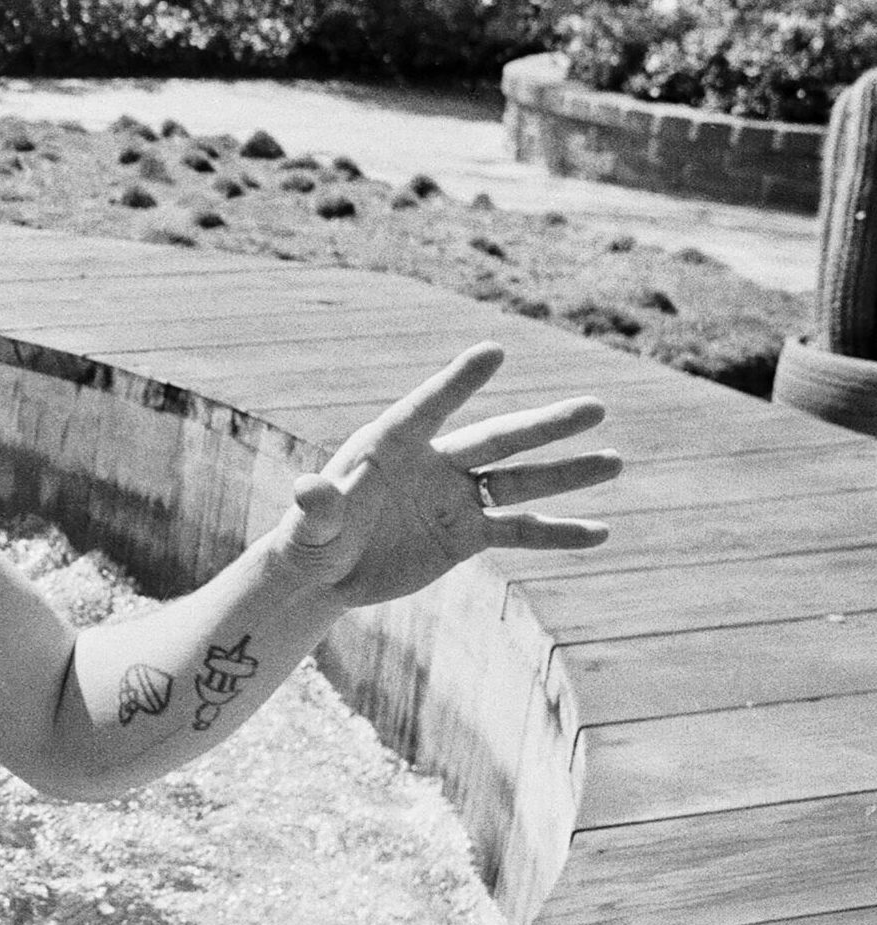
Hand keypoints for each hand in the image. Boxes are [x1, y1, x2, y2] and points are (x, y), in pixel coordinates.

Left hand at [277, 343, 619, 606]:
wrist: (327, 574)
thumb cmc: (310, 539)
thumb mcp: (311, 527)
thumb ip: (318, 508)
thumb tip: (309, 488)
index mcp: (391, 447)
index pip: (429, 407)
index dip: (458, 383)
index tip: (494, 350)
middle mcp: (433, 464)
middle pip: (495, 439)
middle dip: (544, 426)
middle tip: (595, 407)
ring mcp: (455, 498)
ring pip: (518, 482)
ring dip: (566, 473)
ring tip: (615, 460)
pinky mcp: (466, 535)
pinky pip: (519, 531)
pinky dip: (556, 533)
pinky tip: (599, 531)